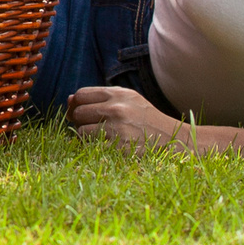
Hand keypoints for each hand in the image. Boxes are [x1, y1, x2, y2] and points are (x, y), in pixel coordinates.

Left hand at [66, 85, 192, 150]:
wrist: (174, 140)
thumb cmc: (146, 119)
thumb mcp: (128, 100)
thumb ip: (99, 97)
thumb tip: (69, 100)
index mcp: (118, 94)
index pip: (80, 95)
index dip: (75, 105)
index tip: (78, 113)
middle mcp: (116, 109)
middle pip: (78, 113)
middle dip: (79, 121)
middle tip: (93, 127)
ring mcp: (117, 130)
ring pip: (81, 132)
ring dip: (86, 137)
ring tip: (102, 138)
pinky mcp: (119, 150)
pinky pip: (91, 149)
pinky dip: (94, 150)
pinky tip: (108, 148)